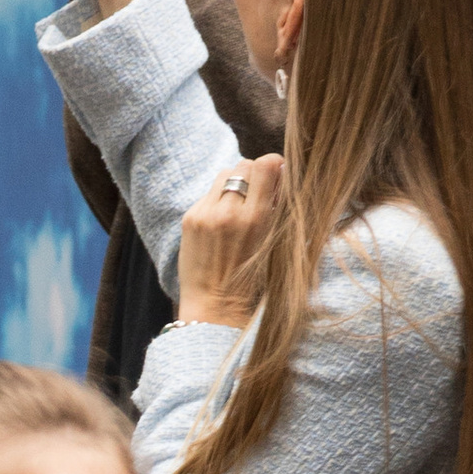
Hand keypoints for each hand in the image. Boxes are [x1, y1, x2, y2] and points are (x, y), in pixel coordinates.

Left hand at [174, 156, 283, 323]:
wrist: (215, 308)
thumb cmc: (254, 282)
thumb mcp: (278, 244)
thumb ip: (281, 208)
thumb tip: (282, 174)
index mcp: (257, 219)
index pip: (266, 164)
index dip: (275, 165)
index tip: (277, 176)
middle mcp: (229, 212)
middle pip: (245, 165)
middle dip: (255, 175)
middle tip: (258, 194)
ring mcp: (205, 214)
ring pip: (225, 173)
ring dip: (235, 183)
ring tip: (239, 207)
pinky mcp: (190, 218)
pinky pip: (209, 193)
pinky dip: (218, 200)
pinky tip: (221, 222)